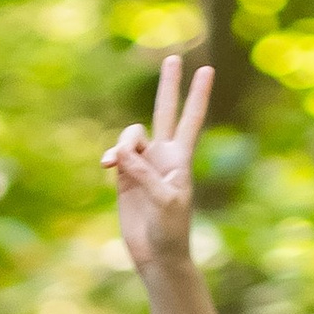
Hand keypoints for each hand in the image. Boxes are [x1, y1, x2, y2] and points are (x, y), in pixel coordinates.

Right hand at [103, 52, 213, 272]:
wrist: (158, 256)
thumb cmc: (170, 231)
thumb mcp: (163, 201)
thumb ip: (144, 174)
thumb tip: (120, 153)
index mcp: (180, 159)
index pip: (191, 119)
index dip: (198, 95)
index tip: (207, 70)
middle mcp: (163, 156)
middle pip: (165, 112)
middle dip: (170, 86)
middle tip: (174, 58)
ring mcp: (144, 165)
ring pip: (132, 135)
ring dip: (123, 144)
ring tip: (115, 164)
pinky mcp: (126, 178)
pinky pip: (116, 154)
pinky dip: (111, 157)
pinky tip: (106, 166)